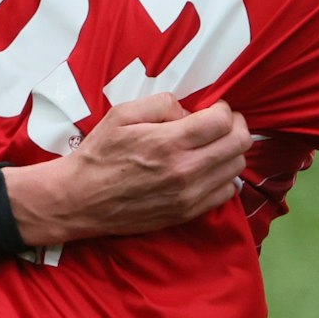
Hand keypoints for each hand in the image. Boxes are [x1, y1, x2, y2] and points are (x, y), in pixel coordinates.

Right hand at [3, 95, 251, 246]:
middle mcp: (186, 171)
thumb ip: (162, 103)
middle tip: (221, 123)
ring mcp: (189, 196)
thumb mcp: (123, 114)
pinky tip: (207, 168)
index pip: (223, 121)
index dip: (223, 109)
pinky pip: (226, 193)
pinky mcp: (187, 214)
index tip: (212, 108)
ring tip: (213, 144)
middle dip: (236, 126)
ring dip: (231, 151)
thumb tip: (189, 112)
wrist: (80, 200)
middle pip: (239, 144)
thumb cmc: (99, 153)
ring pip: (237, 168)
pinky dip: (224, 177)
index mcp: (170, 142)